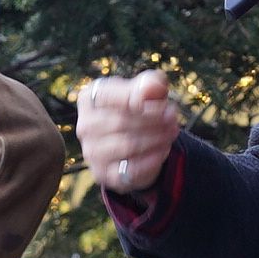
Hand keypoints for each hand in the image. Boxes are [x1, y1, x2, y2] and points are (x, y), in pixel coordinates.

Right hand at [77, 69, 184, 195]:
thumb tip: (153, 88)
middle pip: (120, 121)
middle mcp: (85, 126)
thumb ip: (151, 84)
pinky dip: (152, 159)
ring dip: (155, 139)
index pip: (111, 96)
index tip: (164, 104)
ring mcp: (91, 152)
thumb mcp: (147, 90)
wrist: (132, 142)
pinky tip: (164, 150)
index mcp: (90, 98)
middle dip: (153, 120)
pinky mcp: (103, 174)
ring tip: (171, 132)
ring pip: (127, 145)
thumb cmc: (138, 108)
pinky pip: (130, 169)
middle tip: (173, 119)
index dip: (141, 100)